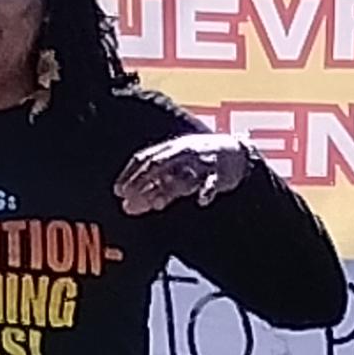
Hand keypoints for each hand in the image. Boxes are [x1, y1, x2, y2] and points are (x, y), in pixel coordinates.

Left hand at [114, 133, 255, 215]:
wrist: (236, 152)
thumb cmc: (199, 162)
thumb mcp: (175, 164)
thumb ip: (155, 180)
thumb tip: (128, 200)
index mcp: (169, 149)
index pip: (144, 158)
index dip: (130, 174)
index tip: (118, 191)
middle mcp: (182, 153)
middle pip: (159, 167)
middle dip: (142, 183)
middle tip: (129, 201)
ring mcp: (201, 162)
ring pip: (183, 176)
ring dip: (169, 190)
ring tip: (156, 205)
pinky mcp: (219, 174)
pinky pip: (212, 182)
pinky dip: (207, 190)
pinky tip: (201, 201)